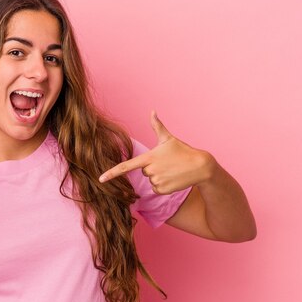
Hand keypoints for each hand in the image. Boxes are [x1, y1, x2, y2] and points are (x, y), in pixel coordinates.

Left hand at [99, 111, 214, 194]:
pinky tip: (174, 178)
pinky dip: (164, 185)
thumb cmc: (183, 150)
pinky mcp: (163, 190)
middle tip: (168, 163)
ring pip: (150, 181)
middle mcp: (151, 170)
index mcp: (149, 157)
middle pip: (144, 171)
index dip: (112, 173)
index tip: (100, 179)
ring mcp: (157, 181)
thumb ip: (157, 126)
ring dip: (159, 176)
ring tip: (172, 170)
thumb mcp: (169, 138)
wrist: (201, 166)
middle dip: (153, 167)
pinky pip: (157, 189)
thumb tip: (152, 111)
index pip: (126, 166)